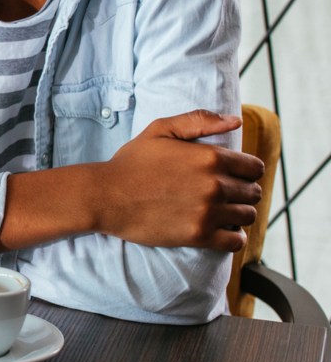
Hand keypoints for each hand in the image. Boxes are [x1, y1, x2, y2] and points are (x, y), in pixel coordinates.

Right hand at [97, 110, 263, 251]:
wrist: (106, 196)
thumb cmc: (132, 162)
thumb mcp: (160, 130)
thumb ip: (199, 121)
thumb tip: (236, 120)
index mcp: (210, 157)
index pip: (255, 168)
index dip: (247, 171)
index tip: (234, 175)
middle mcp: (214, 185)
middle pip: (254, 193)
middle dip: (243, 192)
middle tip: (224, 194)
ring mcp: (208, 212)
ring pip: (247, 216)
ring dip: (238, 214)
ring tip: (220, 211)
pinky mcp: (199, 236)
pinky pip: (236, 241)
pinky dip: (233, 237)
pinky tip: (220, 230)